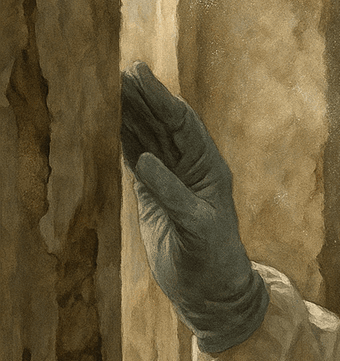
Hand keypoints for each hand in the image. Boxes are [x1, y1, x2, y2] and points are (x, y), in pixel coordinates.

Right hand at [120, 61, 267, 352]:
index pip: (181, 123)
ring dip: (129, 113)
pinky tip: (107, 120)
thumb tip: (144, 161)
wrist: (211, 291)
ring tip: (106, 86)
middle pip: (162, 123)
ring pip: (148, 137)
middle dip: (141, 97)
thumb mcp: (195, 229)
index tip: (135, 74)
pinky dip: (121, 138)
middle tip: (114, 70)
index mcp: (209, 169)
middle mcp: (192, 168)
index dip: (159, 98)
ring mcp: (173, 179)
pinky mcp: (156, 193)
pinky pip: (136, 156)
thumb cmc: (213, 261)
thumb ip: (171, 195)